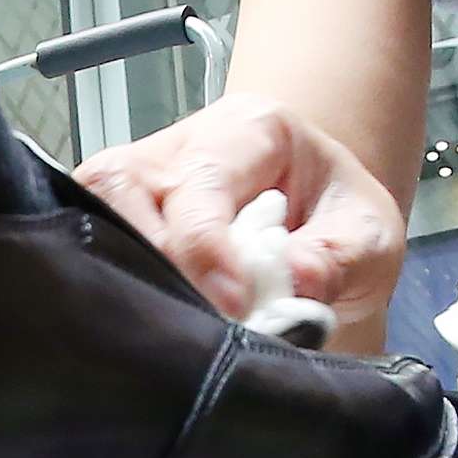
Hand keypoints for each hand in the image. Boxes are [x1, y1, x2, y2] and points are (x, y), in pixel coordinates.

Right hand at [78, 92, 406, 338]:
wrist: (320, 220)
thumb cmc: (339, 219)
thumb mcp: (370, 237)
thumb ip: (339, 258)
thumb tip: (293, 287)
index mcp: (249, 129)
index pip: (202, 181)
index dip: (207, 247)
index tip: (235, 306)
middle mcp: (180, 144)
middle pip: (121, 186)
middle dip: (152, 260)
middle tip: (198, 324)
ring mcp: (137, 179)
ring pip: (88, 210)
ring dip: (122, 275)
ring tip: (174, 328)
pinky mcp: (114, 217)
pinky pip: (87, 243)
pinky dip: (109, 286)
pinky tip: (148, 324)